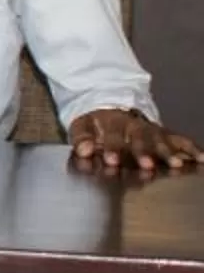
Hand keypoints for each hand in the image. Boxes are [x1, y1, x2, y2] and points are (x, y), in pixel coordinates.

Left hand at [68, 109, 202, 174]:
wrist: (113, 108)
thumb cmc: (97, 124)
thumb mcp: (82, 126)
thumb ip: (81, 139)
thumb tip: (83, 150)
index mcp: (113, 123)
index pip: (112, 136)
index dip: (112, 148)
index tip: (111, 160)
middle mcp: (135, 126)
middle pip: (140, 138)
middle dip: (144, 151)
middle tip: (147, 164)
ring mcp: (152, 130)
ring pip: (162, 140)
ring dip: (169, 152)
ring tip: (176, 164)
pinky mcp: (166, 134)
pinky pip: (181, 141)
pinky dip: (192, 149)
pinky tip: (201, 158)